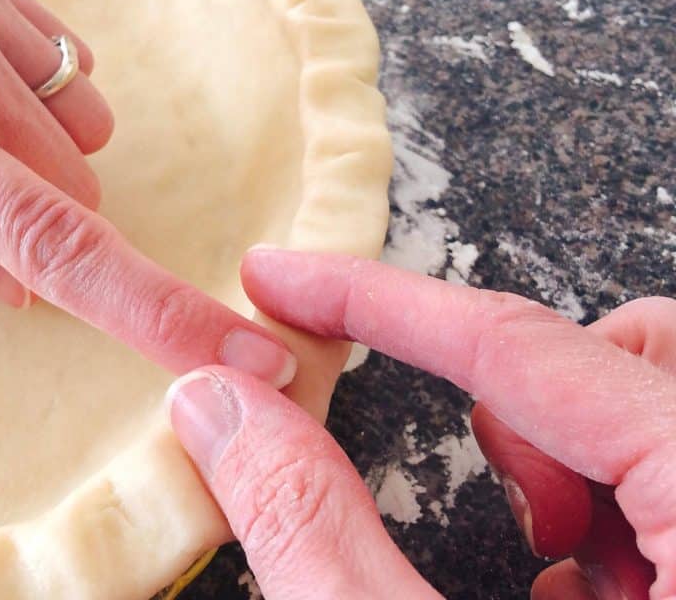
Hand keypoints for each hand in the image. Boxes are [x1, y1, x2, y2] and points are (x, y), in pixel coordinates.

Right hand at [168, 249, 675, 598]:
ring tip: (552, 584)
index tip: (280, 280)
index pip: (517, 342)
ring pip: (653, 411)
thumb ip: (308, 527)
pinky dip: (619, 522)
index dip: (374, 303)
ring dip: (574, 476)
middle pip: (632, 347)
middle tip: (512, 507)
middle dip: (531, 404)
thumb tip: (217, 407)